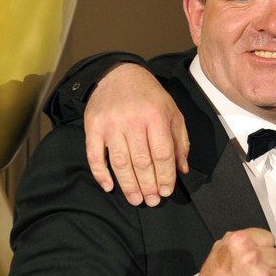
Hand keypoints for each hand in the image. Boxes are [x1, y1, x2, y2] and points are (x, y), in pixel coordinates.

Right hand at [85, 63, 188, 205]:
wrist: (119, 75)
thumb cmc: (150, 97)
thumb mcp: (172, 113)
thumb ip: (179, 141)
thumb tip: (182, 169)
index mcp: (156, 116)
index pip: (162, 153)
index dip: (165, 175)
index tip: (167, 190)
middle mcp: (133, 121)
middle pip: (142, 161)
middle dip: (148, 185)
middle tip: (153, 201)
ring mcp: (111, 124)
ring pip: (120, 162)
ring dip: (128, 185)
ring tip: (136, 200)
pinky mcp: (93, 127)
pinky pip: (95, 155)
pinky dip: (100, 173)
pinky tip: (109, 186)